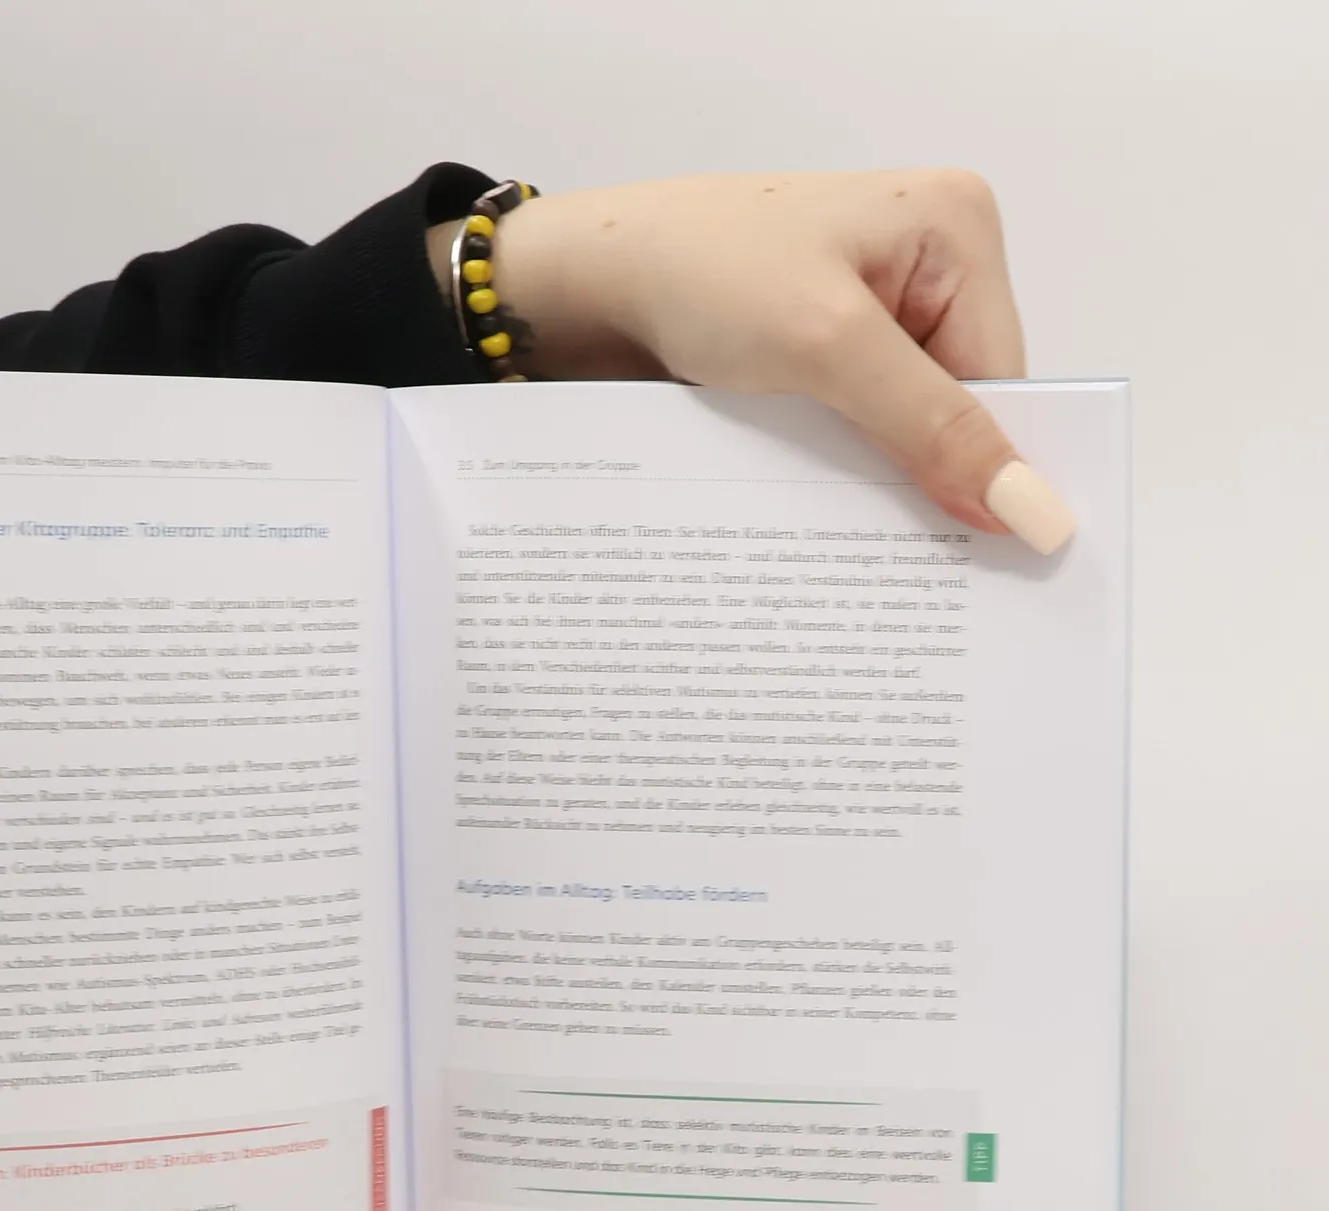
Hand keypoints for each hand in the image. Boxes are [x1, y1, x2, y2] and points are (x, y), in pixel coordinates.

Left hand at [433, 169, 1073, 553]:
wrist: (583, 282)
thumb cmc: (701, 275)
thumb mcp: (829, 349)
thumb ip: (932, 428)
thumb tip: (1034, 512)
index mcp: (956, 229)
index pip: (1006, 377)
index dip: (994, 466)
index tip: (987, 563)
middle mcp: (922, 265)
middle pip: (959, 405)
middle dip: (931, 478)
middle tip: (916, 574)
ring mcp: (865, 311)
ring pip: (902, 427)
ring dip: (877, 484)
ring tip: (859, 555)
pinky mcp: (812, 353)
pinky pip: (851, 430)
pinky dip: (835, 474)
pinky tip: (817, 520)